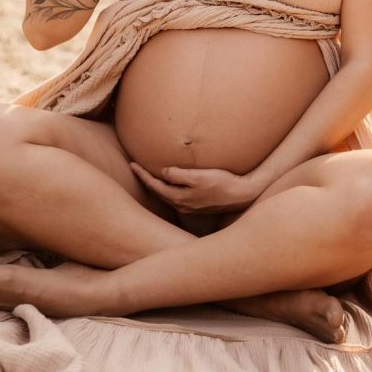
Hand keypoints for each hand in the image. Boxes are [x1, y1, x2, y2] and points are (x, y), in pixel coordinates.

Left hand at [129, 163, 259, 213]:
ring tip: (148, 175)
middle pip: (158, 192)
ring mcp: (189, 207)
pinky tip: (169, 184)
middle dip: (146, 181)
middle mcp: (182, 205)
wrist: (240, 195)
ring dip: (156, 185)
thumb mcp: (200, 176)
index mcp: (179, 198)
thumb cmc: (222, 183)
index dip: (142, 175)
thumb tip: (164, 172)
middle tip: (135, 168)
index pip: (154, 186)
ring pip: (166, 196)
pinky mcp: (197, 205)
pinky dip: (167, 189)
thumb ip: (179, 175)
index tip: (131, 164)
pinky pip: (175, 197)